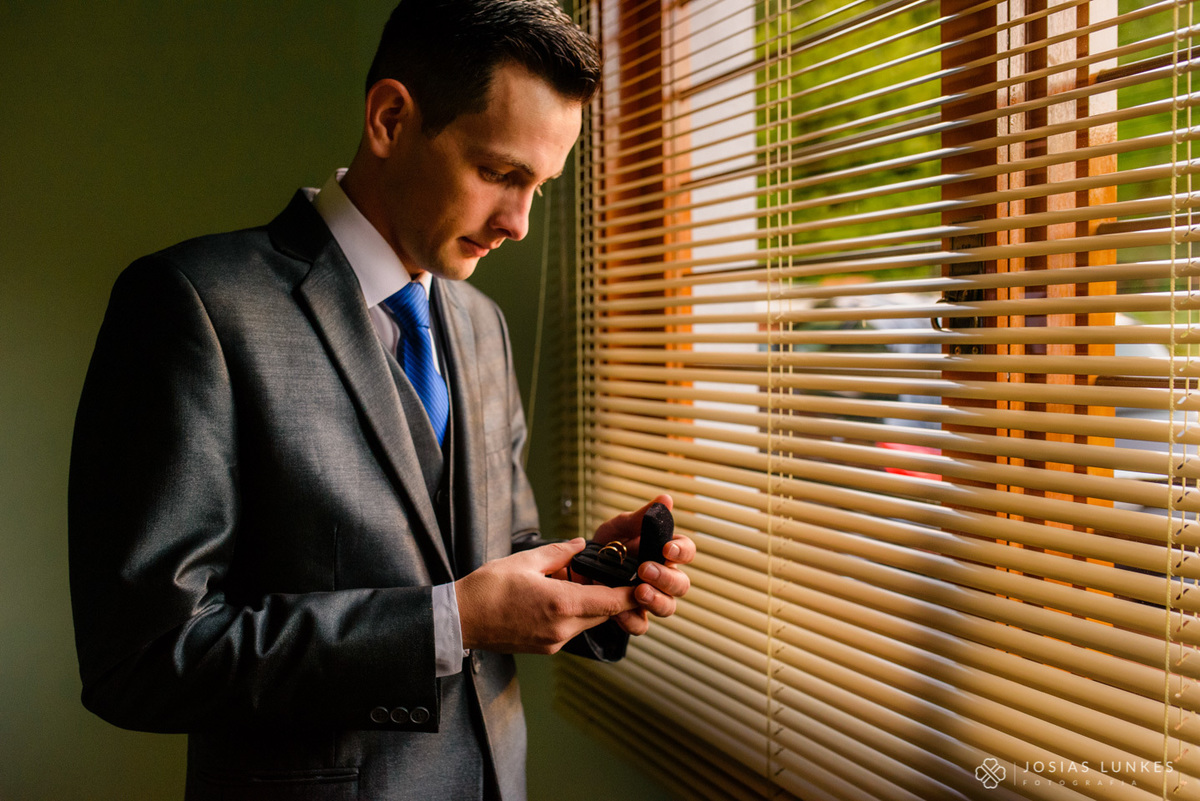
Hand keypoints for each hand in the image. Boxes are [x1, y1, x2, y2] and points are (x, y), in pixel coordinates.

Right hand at [455, 539, 638, 653]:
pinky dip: (574, 614)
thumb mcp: (524, 560)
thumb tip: (581, 545)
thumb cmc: (487, 588)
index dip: (632, 593)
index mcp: (561, 604)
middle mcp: (562, 629)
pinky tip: (559, 598)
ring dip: (591, 605)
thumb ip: (558, 553)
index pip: (612, 602)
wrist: (460, 620)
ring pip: (589, 622)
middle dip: (611, 596)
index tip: (645, 583)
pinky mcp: (545, 649)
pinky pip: (572, 630)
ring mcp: (554, 643)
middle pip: (604, 613)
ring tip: (576, 583)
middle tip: (611, 575)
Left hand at [588, 494, 694, 635]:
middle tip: (645, 570)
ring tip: (639, 591)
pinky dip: (632, 620)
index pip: (686, 551)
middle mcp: (662, 578)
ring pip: (668, 607)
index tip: (667, 548)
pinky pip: (641, 625)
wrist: (578, 570)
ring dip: (657, 600)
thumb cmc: (606, 546)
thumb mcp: (618, 528)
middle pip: (681, 584)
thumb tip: (665, 500)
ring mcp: (650, 599)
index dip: (682, 551)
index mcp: (663, 553)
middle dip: (666, 578)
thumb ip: (640, 518)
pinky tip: (620, 612)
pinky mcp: (633, 617)